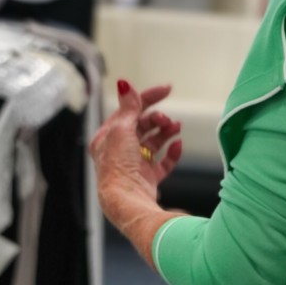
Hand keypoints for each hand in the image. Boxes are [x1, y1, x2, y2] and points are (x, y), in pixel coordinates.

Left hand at [89, 79, 182, 208]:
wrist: (127, 200)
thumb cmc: (118, 166)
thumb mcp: (122, 129)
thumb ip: (128, 107)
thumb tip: (124, 84)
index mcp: (107, 137)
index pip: (128, 110)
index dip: (148, 98)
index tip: (167, 90)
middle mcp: (119, 151)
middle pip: (142, 125)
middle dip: (157, 119)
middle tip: (167, 120)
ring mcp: (135, 165)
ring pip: (153, 142)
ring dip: (166, 132)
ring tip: (176, 127)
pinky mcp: (148, 178)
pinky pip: (163, 162)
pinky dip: (172, 152)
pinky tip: (178, 145)